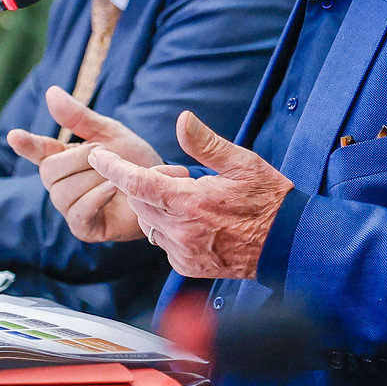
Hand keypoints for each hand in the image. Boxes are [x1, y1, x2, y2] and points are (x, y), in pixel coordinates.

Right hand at [8, 87, 175, 242]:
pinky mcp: (85, 228)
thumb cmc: (136, 161)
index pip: (37, 151)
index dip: (26, 144)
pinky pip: (77, 213)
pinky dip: (95, 199)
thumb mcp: (109, 133)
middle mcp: (61, 185)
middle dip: (78, 159)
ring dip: (92, 179)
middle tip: (105, 154)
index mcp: (63, 159)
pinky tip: (112, 189)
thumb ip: (79, 117)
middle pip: (48, 172)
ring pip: (62, 193)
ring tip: (114, 176)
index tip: (15, 135)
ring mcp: (71, 208)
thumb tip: (51, 93)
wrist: (163, 188)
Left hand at [88, 111, 292, 279]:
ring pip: (147, 222)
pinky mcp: (187, 266)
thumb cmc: (269, 200)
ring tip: (191, 199)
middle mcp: (181, 231)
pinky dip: (168, 228)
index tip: (97, 156)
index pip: (136, 182)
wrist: (289, 244)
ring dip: (155, 206)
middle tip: (182, 175)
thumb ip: (206, 143)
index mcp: (190, 202)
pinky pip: (162, 242)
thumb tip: (182, 119)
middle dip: (145, 182)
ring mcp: (183, 252)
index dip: (112, 167)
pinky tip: (195, 222)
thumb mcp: (242, 163)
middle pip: (137, 200)